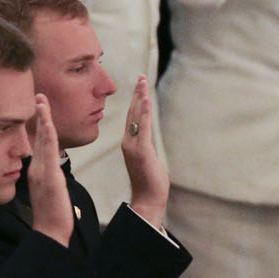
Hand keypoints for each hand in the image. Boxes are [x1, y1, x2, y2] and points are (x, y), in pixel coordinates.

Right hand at [28, 94, 73, 246]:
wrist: (49, 232)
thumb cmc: (52, 215)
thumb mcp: (50, 191)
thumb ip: (49, 176)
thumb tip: (51, 167)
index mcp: (38, 170)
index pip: (39, 142)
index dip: (40, 124)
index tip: (40, 107)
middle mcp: (36, 167)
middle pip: (37, 136)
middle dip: (38, 115)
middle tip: (38, 95)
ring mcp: (41, 171)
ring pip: (41, 140)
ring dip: (41, 119)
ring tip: (41, 101)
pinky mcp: (48, 177)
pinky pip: (47, 152)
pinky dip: (47, 135)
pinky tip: (47, 123)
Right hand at [122, 76, 168, 228]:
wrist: (147, 199)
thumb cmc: (149, 184)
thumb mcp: (148, 161)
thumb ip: (146, 149)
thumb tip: (148, 144)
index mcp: (130, 144)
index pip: (133, 118)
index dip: (136, 102)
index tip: (140, 87)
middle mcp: (129, 142)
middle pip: (133, 113)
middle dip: (137, 94)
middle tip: (141, 77)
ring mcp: (133, 146)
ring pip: (136, 116)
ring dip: (140, 98)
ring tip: (143, 82)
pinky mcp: (141, 150)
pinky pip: (143, 126)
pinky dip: (144, 112)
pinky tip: (146, 100)